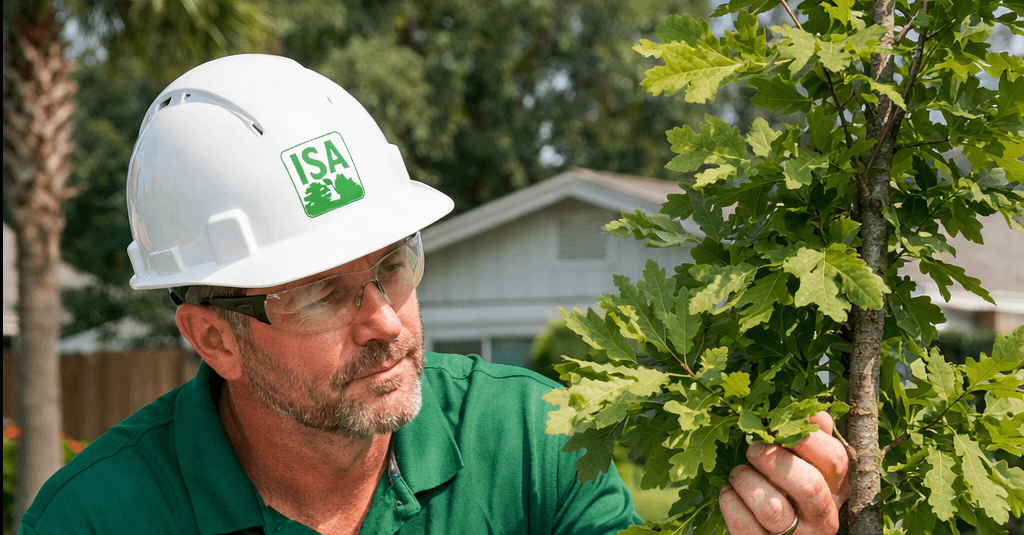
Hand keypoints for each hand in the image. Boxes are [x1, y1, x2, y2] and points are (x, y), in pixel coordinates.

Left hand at [718, 412, 849, 534]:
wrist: (768, 533)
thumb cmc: (786, 493)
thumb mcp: (806, 469)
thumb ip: (811, 443)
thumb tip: (815, 414)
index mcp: (835, 491)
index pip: (835, 460)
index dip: (806, 438)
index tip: (777, 427)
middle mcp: (823, 519)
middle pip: (808, 485)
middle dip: (774, 460)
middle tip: (753, 450)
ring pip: (772, 509)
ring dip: (747, 481)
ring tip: (738, 473)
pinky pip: (743, 523)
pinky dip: (730, 501)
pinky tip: (729, 492)